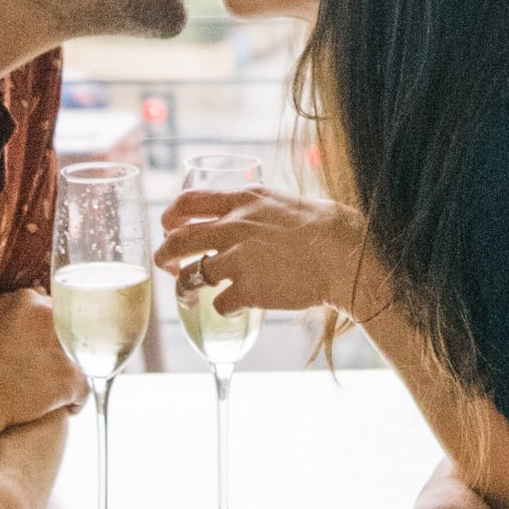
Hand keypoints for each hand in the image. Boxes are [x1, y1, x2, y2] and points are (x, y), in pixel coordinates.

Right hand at [0, 287, 84, 438]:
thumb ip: (14, 304)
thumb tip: (41, 295)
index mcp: (28, 302)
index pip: (58, 309)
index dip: (54, 331)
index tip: (45, 347)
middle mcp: (50, 319)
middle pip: (75, 329)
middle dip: (68, 347)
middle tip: (50, 367)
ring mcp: (63, 348)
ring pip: (84, 358)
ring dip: (72, 371)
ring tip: (52, 386)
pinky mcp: (71, 377)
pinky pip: (87, 387)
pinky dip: (74, 399)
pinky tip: (58, 404)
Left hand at [156, 183, 370, 317]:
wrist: (344, 253)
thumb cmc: (322, 227)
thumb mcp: (280, 203)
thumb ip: (253, 210)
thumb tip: (238, 217)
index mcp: (243, 201)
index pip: (188, 201)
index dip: (170, 216)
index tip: (168, 226)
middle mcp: (234, 226)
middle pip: (178, 240)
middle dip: (164, 255)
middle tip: (165, 265)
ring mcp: (239, 259)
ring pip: (191, 276)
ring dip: (187, 287)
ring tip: (191, 295)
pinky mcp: (249, 289)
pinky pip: (219, 303)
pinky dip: (223, 308)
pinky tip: (234, 307)